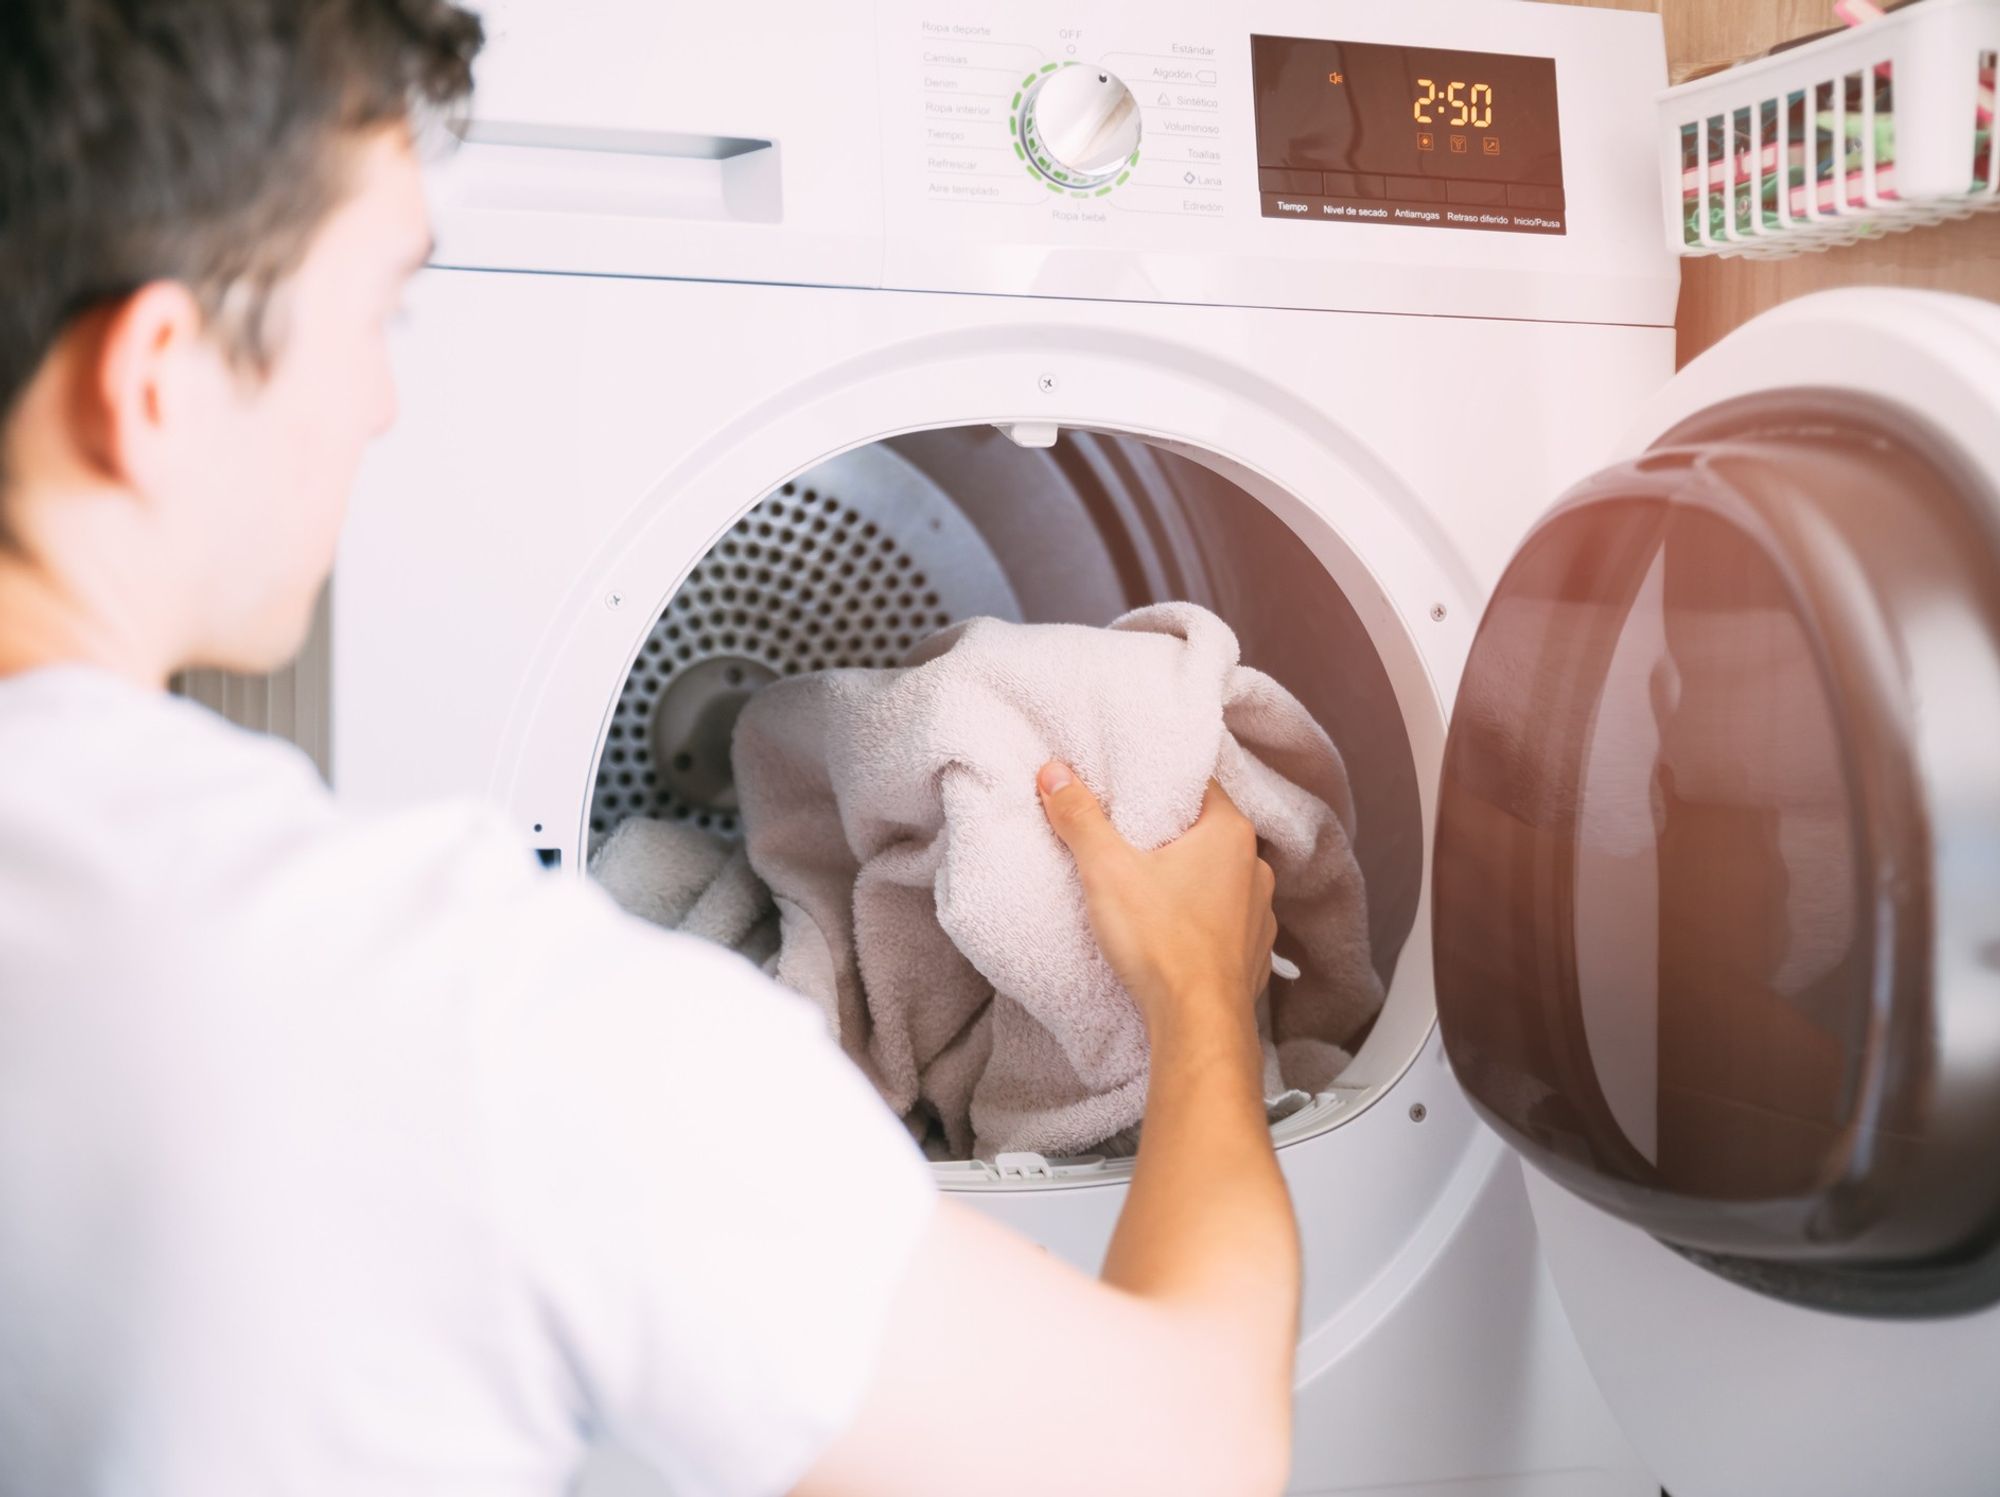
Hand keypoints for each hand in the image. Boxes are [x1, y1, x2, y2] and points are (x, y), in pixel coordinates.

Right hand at [1037, 762, 1276, 1035]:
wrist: (1198, 1024)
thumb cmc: (1161, 941)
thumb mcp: (1107, 870)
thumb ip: (1080, 817)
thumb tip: (1054, 772)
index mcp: (1229, 833)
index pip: (1197, 786)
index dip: (1160, 785)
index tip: (1128, 792)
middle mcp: (1256, 867)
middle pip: (1206, 833)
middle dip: (1168, 835)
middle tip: (1128, 839)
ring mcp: (1260, 913)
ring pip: (1218, 880)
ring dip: (1188, 880)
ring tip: (1147, 889)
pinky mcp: (1253, 953)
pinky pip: (1225, 922)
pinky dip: (1200, 921)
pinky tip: (1171, 932)